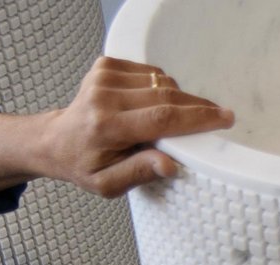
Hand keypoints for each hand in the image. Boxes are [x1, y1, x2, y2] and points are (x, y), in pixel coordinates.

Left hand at [0, 57, 234, 197]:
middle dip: (198, 107)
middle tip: (220, 116)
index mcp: (106, 126)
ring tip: (181, 117)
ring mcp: (104, 76)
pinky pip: (149, 73)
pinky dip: (161, 87)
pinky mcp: (106, 65)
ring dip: (178, 98)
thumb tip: (169, 166)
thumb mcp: (107, 185)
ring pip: (161, 82)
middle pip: (166, 96)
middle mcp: (104, 96)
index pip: (162, 117)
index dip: (197, 117)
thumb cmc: (83, 165)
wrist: (54, 141)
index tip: (225, 118)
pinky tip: (156, 103)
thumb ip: (138, 174)